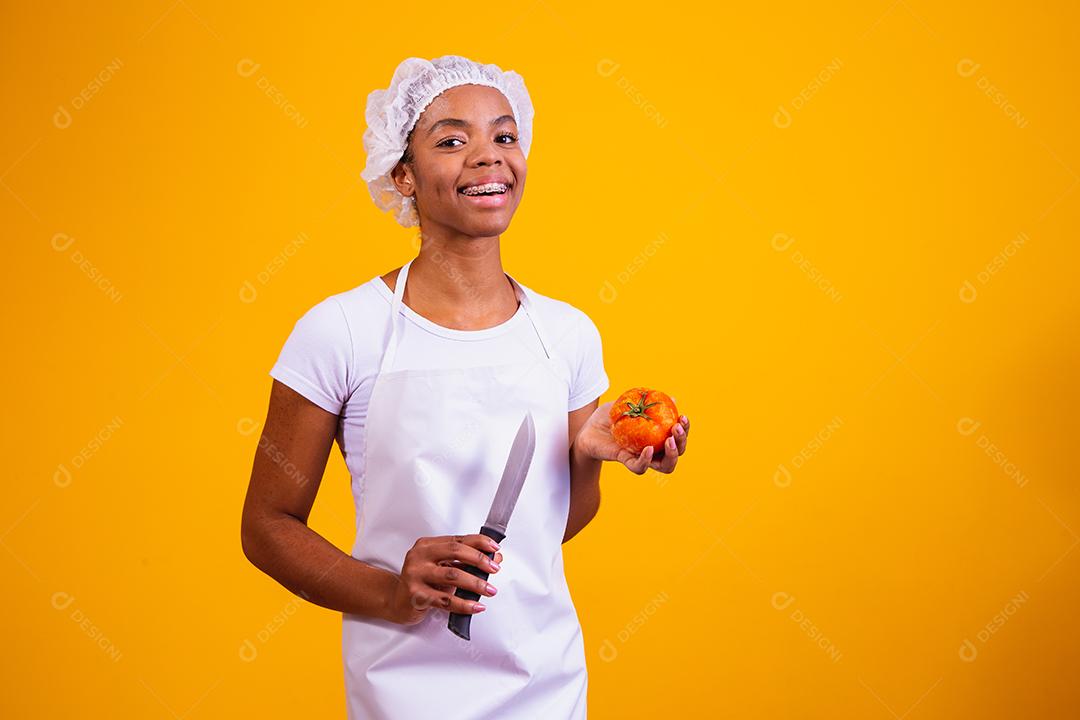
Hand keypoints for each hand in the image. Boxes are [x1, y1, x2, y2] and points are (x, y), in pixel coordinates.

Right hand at [385, 534, 503, 624]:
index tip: (494, 548)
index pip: (457, 539)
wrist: (397, 601)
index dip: (478, 542)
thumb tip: (495, 558)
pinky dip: (464, 604)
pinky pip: (445, 600)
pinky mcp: (416, 595)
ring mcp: (416, 575)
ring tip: (489, 590)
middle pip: (454, 552)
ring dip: (475, 583)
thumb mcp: (443, 567)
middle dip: (478, 560)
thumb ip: (466, 562)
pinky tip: (476, 606)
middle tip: (494, 568)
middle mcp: (419, 556)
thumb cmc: (422, 582)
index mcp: (427, 545)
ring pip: (452, 576)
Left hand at [573, 400, 689, 474]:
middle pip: (677, 453)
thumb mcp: (629, 404)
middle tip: (676, 428)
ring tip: (669, 440)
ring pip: (664, 466)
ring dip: (672, 455)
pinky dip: (646, 460)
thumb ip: (649, 401)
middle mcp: (652, 450)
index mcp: (656, 436)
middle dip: (682, 442)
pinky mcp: (625, 460)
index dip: (685, 430)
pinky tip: (648, 449)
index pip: (677, 437)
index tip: (682, 417)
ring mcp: (640, 457)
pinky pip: (639, 467)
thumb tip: (672, 398)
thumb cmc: (610, 417)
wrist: (587, 429)